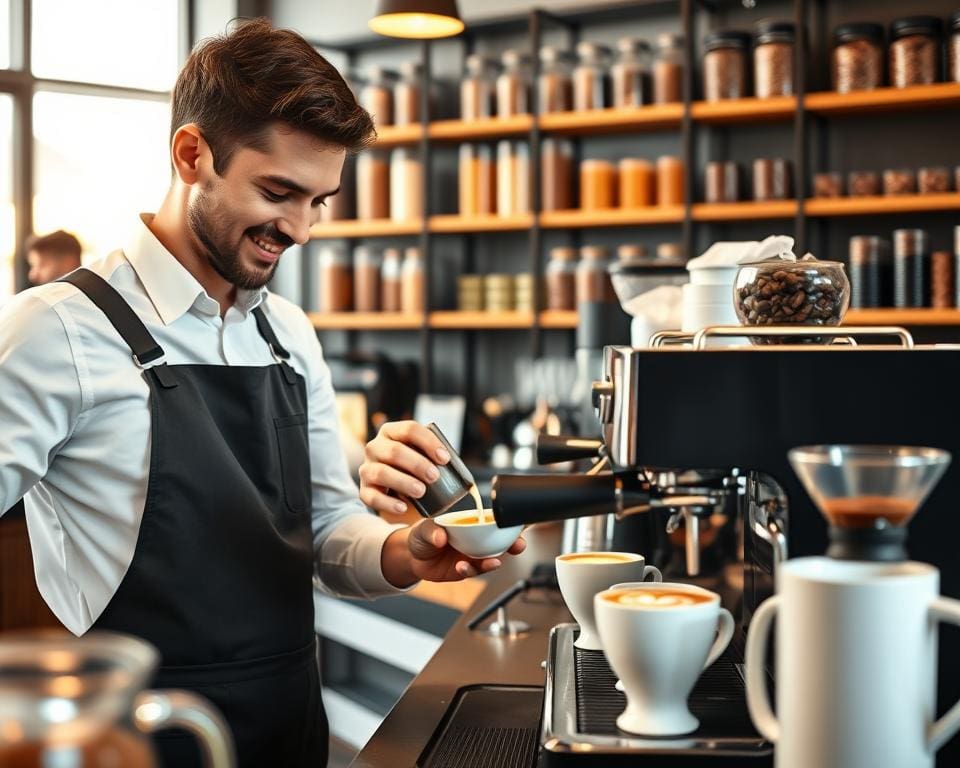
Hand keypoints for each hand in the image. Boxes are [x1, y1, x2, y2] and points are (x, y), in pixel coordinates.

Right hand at [359, 421, 448, 514]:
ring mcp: (367, 469)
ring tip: (421, 491)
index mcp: (391, 432)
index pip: (409, 429)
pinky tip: (403, 507)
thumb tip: (453, 464)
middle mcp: (375, 447)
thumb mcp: (422, 455)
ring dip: (403, 482)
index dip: (428, 442)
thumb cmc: (414, 466)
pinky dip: (388, 503)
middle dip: (417, 464)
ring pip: (381, 472)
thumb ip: (432, 455)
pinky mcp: (364, 490)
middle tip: (435, 476)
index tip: (445, 458)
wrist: (394, 487)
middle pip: (394, 451)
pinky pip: (371, 497)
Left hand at [381, 519, 526, 586]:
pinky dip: (470, 570)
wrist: (412, 557)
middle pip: (500, 542)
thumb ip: (432, 530)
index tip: (519, 524)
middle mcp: (475, 540)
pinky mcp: (464, 570)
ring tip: (493, 562)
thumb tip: (441, 536)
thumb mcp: (424, 528)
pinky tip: (462, 567)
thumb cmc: (422, 535)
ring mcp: (471, 556)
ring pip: (490, 559)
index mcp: (470, 523)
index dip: (509, 522)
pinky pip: (473, 571)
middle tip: (518, 546)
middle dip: (513, 544)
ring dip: (494, 561)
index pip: (493, 521)